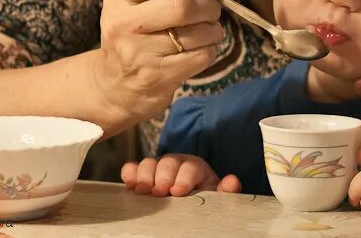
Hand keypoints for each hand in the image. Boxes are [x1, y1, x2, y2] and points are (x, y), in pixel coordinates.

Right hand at [96, 0, 229, 126]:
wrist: (118, 84)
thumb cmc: (139, 31)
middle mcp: (123, 22)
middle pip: (182, 5)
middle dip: (210, 5)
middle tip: (215, 8)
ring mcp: (137, 53)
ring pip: (197, 33)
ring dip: (214, 28)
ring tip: (208, 29)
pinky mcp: (156, 76)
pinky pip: (201, 56)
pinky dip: (211, 49)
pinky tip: (202, 48)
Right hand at [121, 154, 240, 196]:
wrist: (187, 197)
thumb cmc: (201, 195)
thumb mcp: (215, 194)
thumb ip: (225, 190)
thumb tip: (231, 181)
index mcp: (195, 167)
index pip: (190, 168)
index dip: (184, 178)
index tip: (178, 191)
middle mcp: (175, 163)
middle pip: (168, 163)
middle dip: (163, 176)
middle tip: (159, 192)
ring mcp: (157, 167)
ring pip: (149, 163)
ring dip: (144, 175)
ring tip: (142, 190)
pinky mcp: (141, 174)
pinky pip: (132, 168)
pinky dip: (129, 173)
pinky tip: (129, 185)